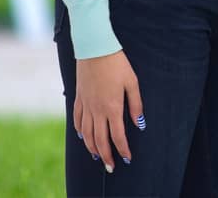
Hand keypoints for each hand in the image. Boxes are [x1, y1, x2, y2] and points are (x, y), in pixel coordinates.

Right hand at [74, 50, 142, 172]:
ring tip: (98, 157)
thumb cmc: (117, 65)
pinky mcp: (78, 99)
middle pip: (100, 140)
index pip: (117, 136)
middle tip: (111, 167)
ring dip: (92, 148)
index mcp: (112, 108)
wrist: (95, 50)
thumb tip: (139, 124)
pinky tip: (84, 137)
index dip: (122, 149)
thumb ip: (136, 105)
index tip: (127, 158)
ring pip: (87, 134)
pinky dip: (81, 132)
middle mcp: (97, 111)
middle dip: (106, 156)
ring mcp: (86, 106)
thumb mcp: (132, 82)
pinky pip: (78, 121)